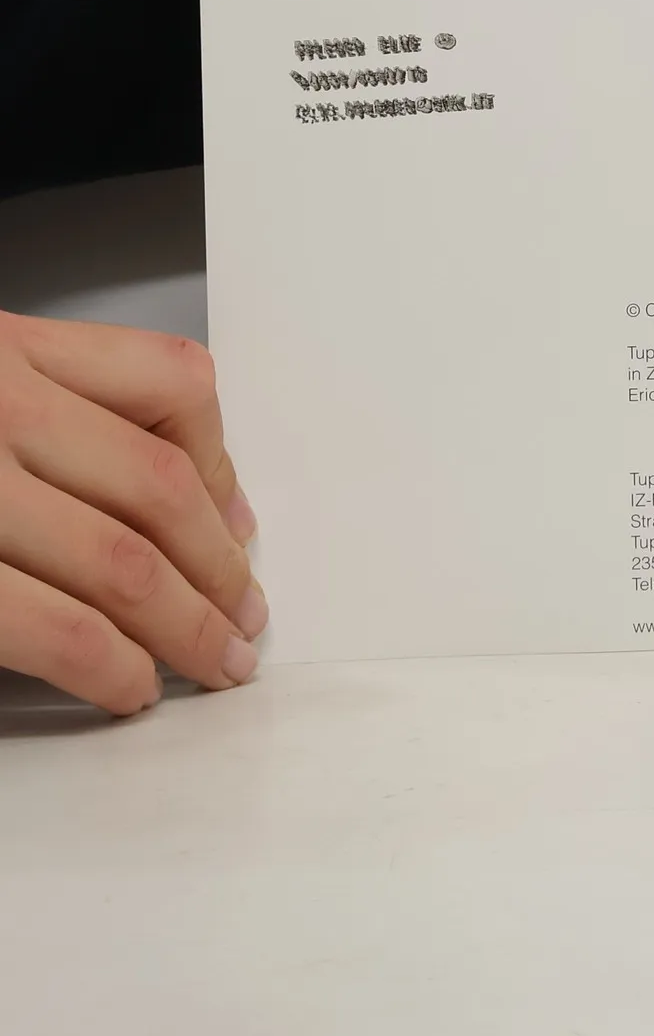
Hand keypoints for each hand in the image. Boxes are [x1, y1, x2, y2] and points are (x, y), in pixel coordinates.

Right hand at [0, 311, 265, 714]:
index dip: (220, 465)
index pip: (170, 382)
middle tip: (248, 618)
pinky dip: (108, 667)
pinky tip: (128, 686)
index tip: (238, 525)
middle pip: (158, 486)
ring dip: (186, 629)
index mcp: (6, 349)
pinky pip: (56, 628)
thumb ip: (63, 419)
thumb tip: (215, 506)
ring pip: (124, 563)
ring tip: (213, 664)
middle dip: (219, 567)